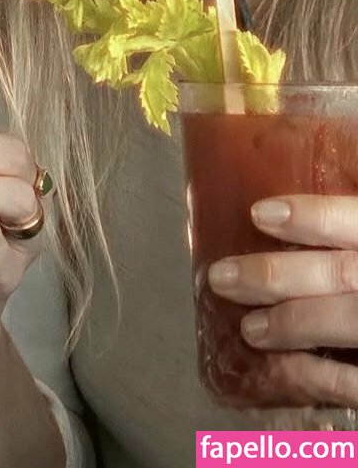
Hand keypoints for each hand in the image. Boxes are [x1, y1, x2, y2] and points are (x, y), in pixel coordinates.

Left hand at [208, 194, 357, 405]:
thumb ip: (355, 222)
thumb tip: (323, 187)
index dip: (312, 217)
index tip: (259, 213)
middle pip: (343, 274)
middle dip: (278, 276)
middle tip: (221, 278)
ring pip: (352, 323)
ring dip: (296, 327)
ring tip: (250, 330)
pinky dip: (333, 377)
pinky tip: (296, 373)